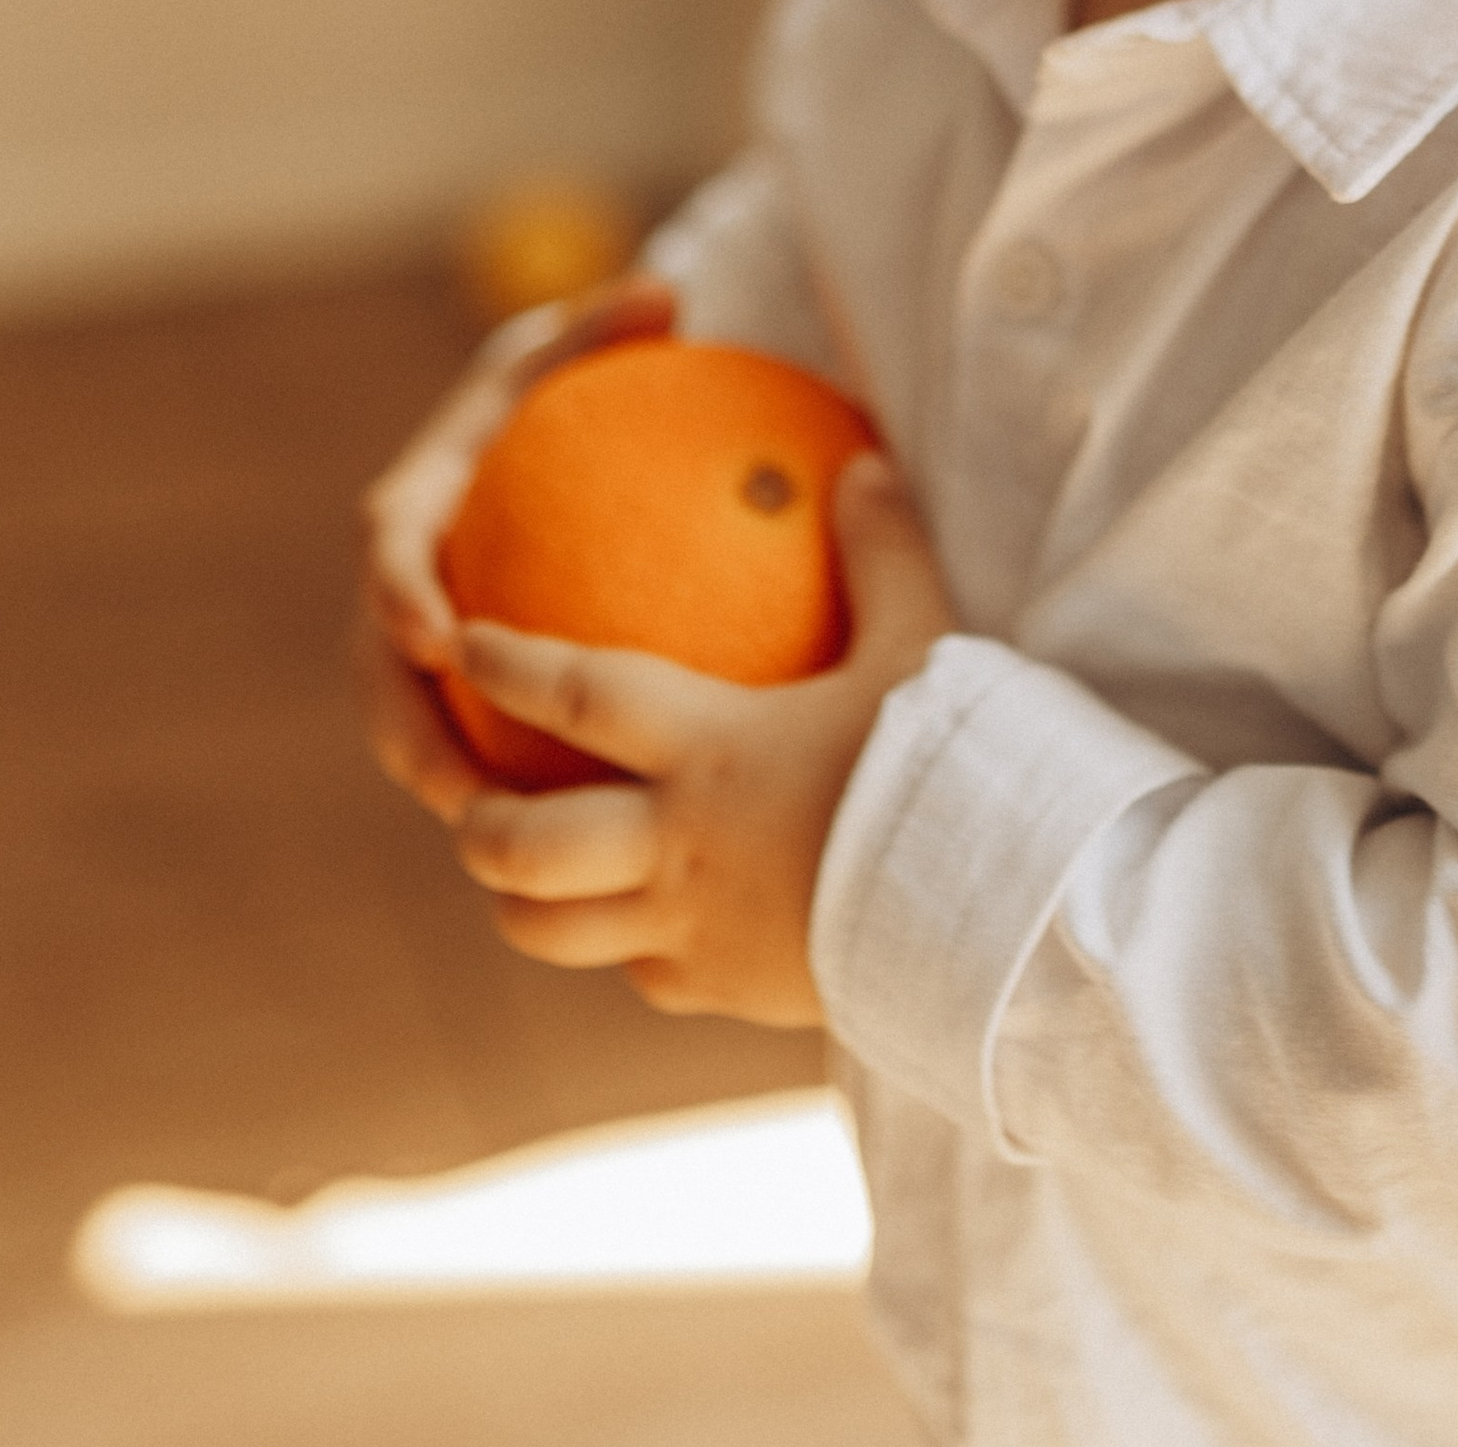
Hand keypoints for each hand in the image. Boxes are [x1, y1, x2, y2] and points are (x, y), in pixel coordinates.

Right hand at [355, 274, 675, 826]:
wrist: (560, 441)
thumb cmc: (577, 386)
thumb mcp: (587, 349)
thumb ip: (613, 325)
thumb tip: (663, 289)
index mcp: (425, 492)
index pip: (392, 541)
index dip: (399, 590)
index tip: (437, 636)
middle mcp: (409, 572)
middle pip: (379, 663)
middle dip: (404, 730)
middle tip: (456, 789)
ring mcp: (426, 636)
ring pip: (413, 722)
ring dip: (446, 780)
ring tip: (501, 840)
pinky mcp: (464, 684)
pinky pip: (475, 739)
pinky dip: (504, 784)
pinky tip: (573, 838)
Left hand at [443, 454, 954, 1026]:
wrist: (992, 919)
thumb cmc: (955, 770)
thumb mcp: (925, 645)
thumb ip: (882, 553)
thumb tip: (863, 465)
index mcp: (708, 748)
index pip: (576, 697)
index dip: (508, 667)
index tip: (466, 641)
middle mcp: (674, 844)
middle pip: (523, 844)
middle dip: (474, 818)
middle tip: (466, 791)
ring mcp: (687, 928)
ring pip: (550, 930)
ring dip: (523, 899)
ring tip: (524, 872)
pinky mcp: (717, 992)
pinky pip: (639, 971)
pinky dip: (623, 944)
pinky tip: (645, 920)